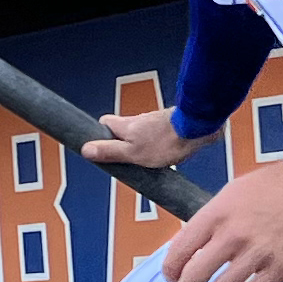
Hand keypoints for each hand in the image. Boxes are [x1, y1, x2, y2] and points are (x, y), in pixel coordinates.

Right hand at [79, 108, 209, 173]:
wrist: (197, 128)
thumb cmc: (166, 141)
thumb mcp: (133, 153)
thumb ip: (110, 152)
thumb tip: (86, 150)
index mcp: (125, 125)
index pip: (104, 122)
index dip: (100, 134)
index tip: (100, 146)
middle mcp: (138, 120)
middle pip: (123, 128)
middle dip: (121, 141)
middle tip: (125, 159)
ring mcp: (155, 121)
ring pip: (141, 131)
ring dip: (141, 143)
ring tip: (147, 161)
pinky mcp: (171, 124)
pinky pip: (158, 134)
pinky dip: (157, 143)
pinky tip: (164, 154)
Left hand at [155, 157, 282, 281]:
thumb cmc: (277, 184)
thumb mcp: (235, 191)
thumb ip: (214, 217)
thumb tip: (197, 241)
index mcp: (216, 213)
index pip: (180, 249)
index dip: (171, 269)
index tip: (172, 277)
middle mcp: (232, 235)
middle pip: (195, 276)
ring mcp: (257, 253)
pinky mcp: (282, 267)